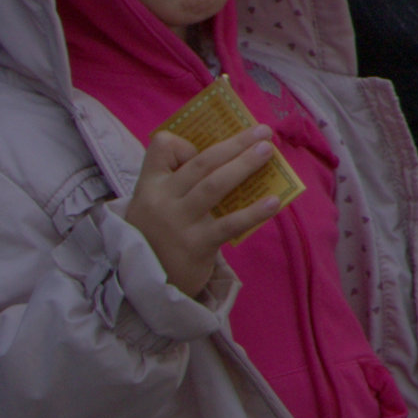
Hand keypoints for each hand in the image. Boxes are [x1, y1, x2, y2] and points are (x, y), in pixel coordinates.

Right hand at [124, 120, 290, 302]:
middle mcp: (162, 200)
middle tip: (262, 131)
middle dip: (234, 144)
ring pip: (215, 184)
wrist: (144, 286)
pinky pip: (229, 224)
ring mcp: (179, 222)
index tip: (206, 142)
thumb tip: (228, 162)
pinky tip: (273, 202)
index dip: (183, 141)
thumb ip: (177, 184)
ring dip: (244, 164)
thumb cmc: (158, 237)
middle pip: (201, 162)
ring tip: (267, 151)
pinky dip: (253, 212)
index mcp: (149, 186)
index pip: (161, 148)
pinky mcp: (197, 245)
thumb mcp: (153, 207)